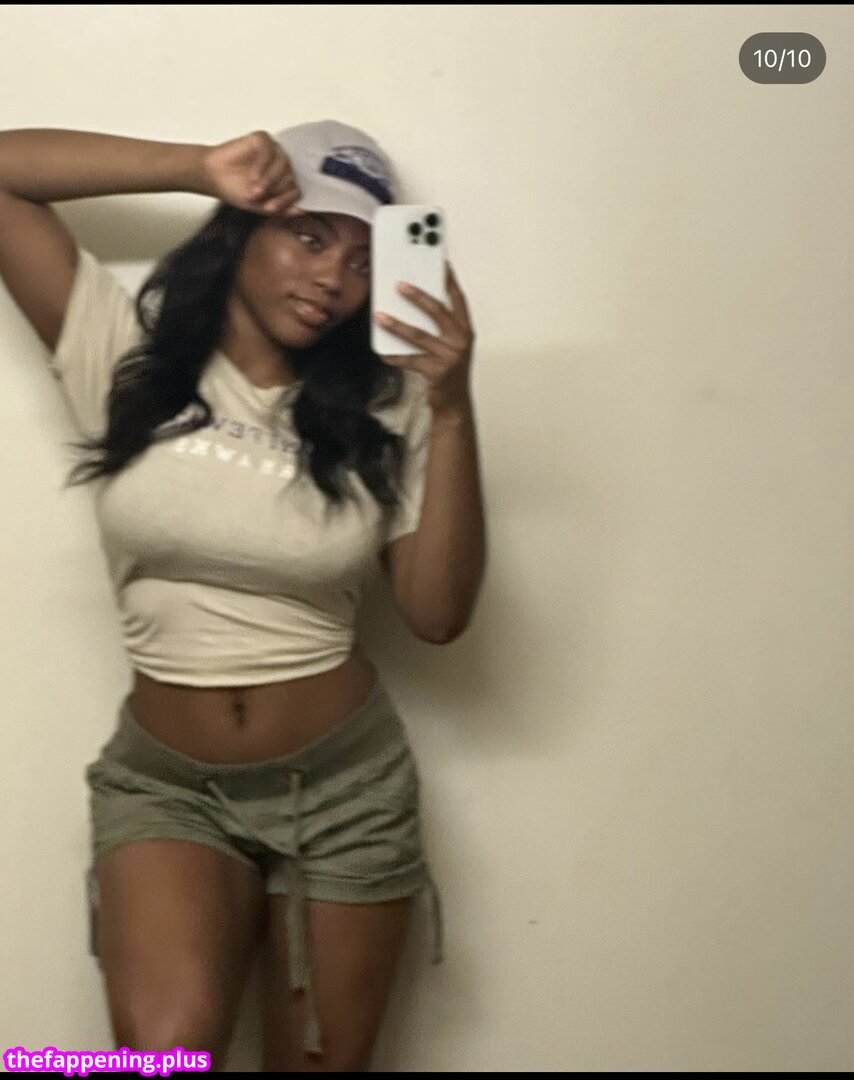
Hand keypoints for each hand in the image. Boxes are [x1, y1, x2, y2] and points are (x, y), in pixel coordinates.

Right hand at [202, 131, 303, 215]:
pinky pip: (269, 151)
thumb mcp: (261, 206)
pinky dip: (262, 165)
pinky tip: (252, 176)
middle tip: (258, 197)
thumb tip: (302, 212)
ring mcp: (274, 151)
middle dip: (275, 190)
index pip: (296, 191)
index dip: (286, 201)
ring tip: (254, 189)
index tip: (271, 208)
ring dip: (268, 179)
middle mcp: (282, 165)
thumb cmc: (236, 189)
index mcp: (285, 181)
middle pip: (290, 177)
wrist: (214, 177)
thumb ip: (282, 209)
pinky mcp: (262, 139)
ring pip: (283, 164)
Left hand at [373, 262, 475, 418]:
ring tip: (380, 316)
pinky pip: (411, 360)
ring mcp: (450, 357)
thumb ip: (439, 326)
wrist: (454, 403)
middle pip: (438, 312)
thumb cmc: (450, 370)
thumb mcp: (450, 345)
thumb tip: (411, 306)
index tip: (439, 263)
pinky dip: (395, 357)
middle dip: (417, 296)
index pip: (458, 299)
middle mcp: (461, 341)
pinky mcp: (437, 372)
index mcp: (466, 330)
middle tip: (398, 285)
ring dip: (397, 325)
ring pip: (419, 336)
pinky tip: (383, 352)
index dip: (448, 280)